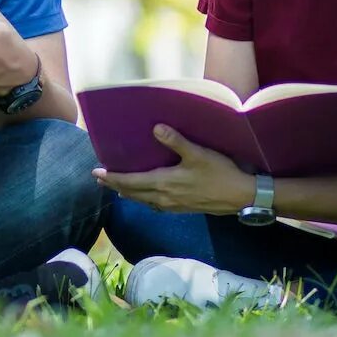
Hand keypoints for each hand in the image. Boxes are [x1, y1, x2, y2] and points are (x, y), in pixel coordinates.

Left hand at [91, 125, 255, 214]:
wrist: (240, 197)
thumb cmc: (220, 173)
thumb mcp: (198, 153)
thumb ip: (175, 141)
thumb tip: (156, 128)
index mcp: (164, 183)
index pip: (131, 181)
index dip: (112, 177)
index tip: (96, 173)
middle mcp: (164, 197)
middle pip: (133, 193)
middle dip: (115, 186)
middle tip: (100, 180)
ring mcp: (173, 205)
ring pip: (143, 201)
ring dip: (128, 193)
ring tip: (117, 188)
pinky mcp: (182, 208)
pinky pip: (155, 205)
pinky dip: (144, 200)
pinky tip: (147, 198)